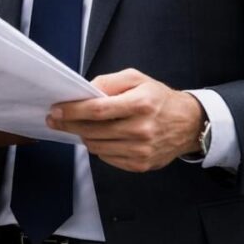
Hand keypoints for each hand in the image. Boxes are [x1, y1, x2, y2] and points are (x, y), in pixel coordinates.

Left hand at [47, 69, 203, 172]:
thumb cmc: (159, 98)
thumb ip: (108, 82)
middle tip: (55, 119)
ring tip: (80, 126)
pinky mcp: (141, 165)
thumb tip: (84, 92)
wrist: (189, 124)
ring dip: (83, 136)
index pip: (97, 110)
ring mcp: (141, 150)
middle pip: (92, 131)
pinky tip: (102, 137)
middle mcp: (142, 130)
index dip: (72, 111)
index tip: (55, 110)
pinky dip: (99, 147)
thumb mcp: (136, 79)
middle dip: (68, 124)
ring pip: (96, 147)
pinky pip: (107, 158)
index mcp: (140, 104)